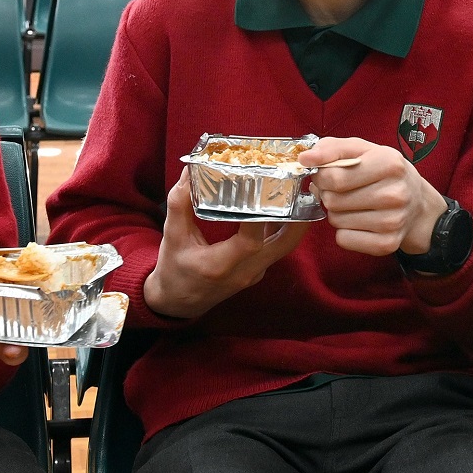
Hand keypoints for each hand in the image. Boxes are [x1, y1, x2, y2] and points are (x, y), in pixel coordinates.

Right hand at [143, 170, 310, 318]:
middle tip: (301, 186)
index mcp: (219, 266)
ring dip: (296, 220)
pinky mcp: (257, 271)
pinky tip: (283, 205)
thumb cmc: (173, 269)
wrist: (179, 302)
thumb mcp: (171, 237)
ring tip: (299, 191)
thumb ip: (180, 204)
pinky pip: (277, 248)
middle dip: (298, 217)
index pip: (250, 242)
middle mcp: (243, 272)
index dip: (261, 217)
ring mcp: (254, 273)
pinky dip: (283, 227)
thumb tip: (191, 170)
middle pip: (283, 245)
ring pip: (285, 246)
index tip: (266, 188)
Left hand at [300, 137, 446, 255]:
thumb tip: (305, 159)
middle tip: (340, 190)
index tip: (326, 173)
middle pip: (332, 200)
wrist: (418, 205)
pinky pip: (343, 239)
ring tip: (353, 204)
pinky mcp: (387, 244)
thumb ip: (332, 148)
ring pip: (335, 220)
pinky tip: (359, 221)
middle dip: (328, 194)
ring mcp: (393, 222)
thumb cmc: (384, 173)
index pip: (334, 177)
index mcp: (389, 163)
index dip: (321, 176)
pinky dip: (344, 231)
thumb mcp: (363, 149)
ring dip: (336, 212)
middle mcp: (395, 194)